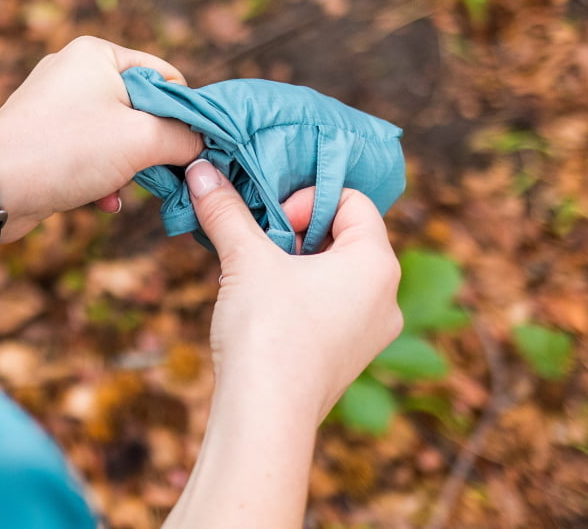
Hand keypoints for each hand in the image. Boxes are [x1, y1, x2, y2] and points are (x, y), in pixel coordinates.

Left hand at [0, 36, 202, 241]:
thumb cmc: (69, 151)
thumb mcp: (143, 140)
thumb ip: (184, 138)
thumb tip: (203, 146)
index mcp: (98, 53)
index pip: (166, 76)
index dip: (184, 113)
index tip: (190, 147)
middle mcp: (74, 69)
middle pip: (141, 106)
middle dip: (154, 144)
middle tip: (161, 172)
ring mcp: (55, 103)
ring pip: (116, 134)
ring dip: (128, 166)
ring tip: (125, 187)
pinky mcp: (42, 135)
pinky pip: (88, 150)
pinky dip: (101, 174)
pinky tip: (103, 200)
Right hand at [185, 159, 402, 422]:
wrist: (266, 417)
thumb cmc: (267, 332)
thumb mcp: (245, 260)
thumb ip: (226, 211)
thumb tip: (201, 170)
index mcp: (377, 263)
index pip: (352, 201)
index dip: (307, 199)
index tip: (272, 221)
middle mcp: (387, 297)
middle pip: (345, 237)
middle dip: (297, 233)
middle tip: (260, 245)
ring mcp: (371, 333)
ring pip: (337, 276)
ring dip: (296, 266)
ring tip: (257, 278)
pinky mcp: (350, 359)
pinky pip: (332, 309)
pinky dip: (300, 298)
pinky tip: (264, 310)